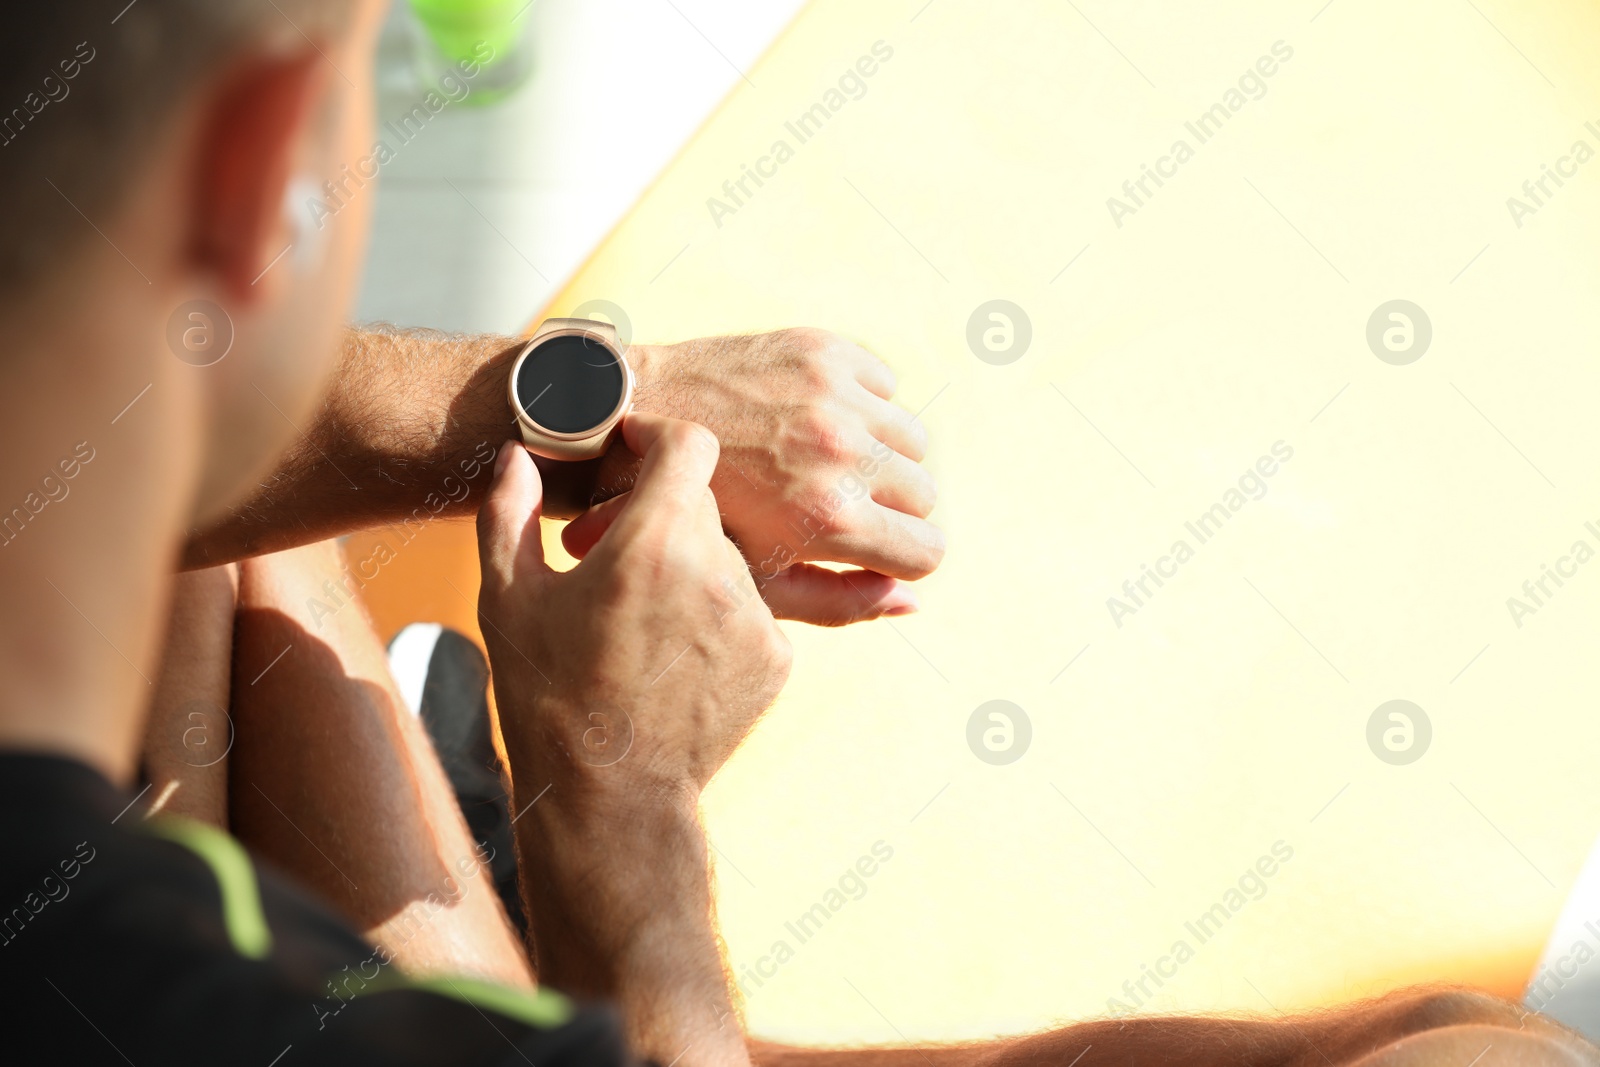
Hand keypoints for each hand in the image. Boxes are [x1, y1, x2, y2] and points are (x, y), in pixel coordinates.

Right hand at [477, 413, 790, 799]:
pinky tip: (671, 654)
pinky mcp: (778, 657)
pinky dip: (716, 616)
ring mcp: (757, 618)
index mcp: (653, 544)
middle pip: (705, 504)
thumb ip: (509, 513)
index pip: (690, 444)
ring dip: (691, 569)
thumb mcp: (509, 600)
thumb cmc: (546, 697)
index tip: (635, 447)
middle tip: (618, 554)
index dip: (661, 436)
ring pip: (728, 558)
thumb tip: (519, 455)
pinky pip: (750, 607)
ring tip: (641, 621)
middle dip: (663, 515)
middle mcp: (719, 572)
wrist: (609, 798)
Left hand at [578, 328, 942, 626]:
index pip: (927, 552)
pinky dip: (861, 404)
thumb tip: (912, 604)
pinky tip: (809, 418)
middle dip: (890, 508)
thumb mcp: (755, 580)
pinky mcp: (824, 350)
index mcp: (828, 518)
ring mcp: (836, 395)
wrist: (625, 417)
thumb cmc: (687, 517)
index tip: (867, 549)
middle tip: (836, 505)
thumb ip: (840, 601)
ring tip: (824, 463)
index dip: (899, 558)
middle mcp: (842, 453)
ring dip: (880, 455)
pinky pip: (885, 386)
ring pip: (912, 440)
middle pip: (924, 496)